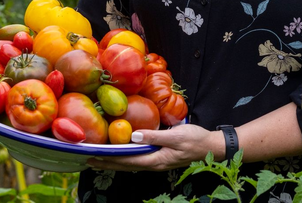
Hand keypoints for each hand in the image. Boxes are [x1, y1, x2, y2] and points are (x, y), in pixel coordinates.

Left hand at [86, 124, 221, 171]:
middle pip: (126, 165)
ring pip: (131, 164)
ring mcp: (157, 162)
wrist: (212, 147)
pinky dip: (126, 158)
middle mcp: (154, 164)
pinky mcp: (160, 157)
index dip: (110, 159)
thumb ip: (155, 137)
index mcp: (156, 160)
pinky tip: (122, 154)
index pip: (128, 160)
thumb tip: (133, 136)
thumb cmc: (195, 140)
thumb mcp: (176, 136)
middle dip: (108, 163)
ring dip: (115, 162)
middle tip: (89, 160)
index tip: (95, 156)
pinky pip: (138, 160)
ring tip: (100, 159)